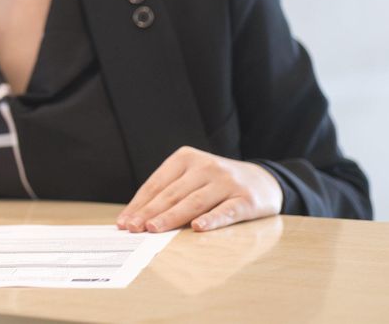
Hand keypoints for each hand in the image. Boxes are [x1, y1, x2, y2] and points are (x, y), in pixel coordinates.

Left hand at [117, 146, 282, 232]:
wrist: (263, 181)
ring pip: (194, 202)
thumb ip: (169, 193)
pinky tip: (198, 228)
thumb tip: (136, 218)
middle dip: (150, 212)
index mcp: (187, 158)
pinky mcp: (246, 199)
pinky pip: (226, 211)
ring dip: (172, 217)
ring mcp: (227, 182)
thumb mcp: (193, 178)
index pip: (157, 183)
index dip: (139, 204)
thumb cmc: (217, 184)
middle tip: (133, 229)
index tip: (125, 221)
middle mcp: (206, 166)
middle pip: (172, 193)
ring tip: (154, 230)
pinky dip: (212, 219)